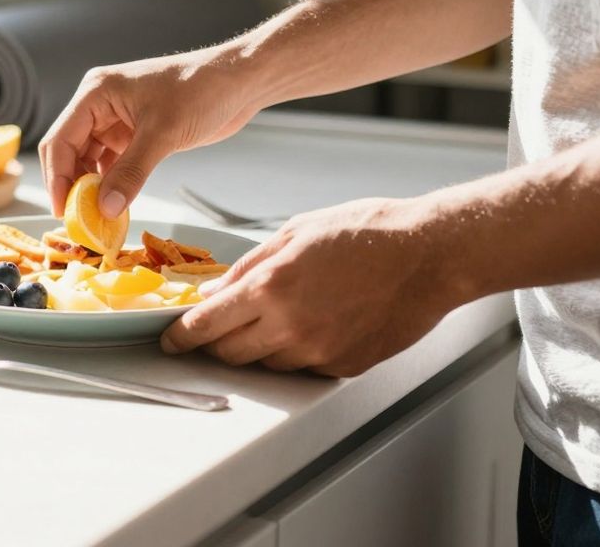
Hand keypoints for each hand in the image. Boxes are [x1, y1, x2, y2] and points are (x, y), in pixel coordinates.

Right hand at [38, 49, 262, 217]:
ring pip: (89, 160)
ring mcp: (116, 120)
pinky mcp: (134, 134)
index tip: (63, 211)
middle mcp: (99, 105)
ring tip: (97, 219)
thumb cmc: (201, 90)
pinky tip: (115, 205)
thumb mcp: (163, 134)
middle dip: (72, 186)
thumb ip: (131, 172)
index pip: (61, 140)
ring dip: (92, 188)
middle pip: (70, 152)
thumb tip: (105, 209)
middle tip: (79, 222)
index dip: (58, 178)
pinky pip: (112, 163)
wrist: (239, 82)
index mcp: (96, 93)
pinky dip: (111, 185)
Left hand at [159, 197, 467, 376]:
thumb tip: (216, 292)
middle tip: (217, 327)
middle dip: (216, 342)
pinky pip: (302, 367)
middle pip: (229, 353)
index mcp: (271, 287)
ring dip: (258, 345)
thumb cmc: (367, 232)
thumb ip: (249, 266)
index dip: (182, 337)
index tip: (171, 340)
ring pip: (266, 363)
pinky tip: (314, 321)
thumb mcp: (294, 233)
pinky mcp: (343, 365)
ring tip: (279, 313)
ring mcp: (318, 350)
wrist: (428, 255)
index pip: (206, 325)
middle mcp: (290, 326)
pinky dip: (296, 350)